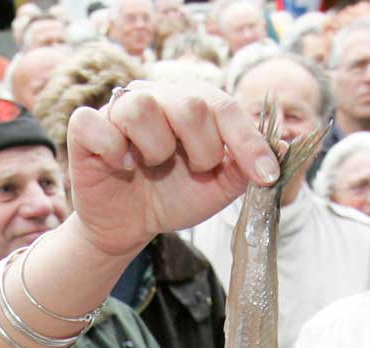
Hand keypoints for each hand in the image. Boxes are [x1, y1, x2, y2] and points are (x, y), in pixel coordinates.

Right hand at [65, 82, 281, 258]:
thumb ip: (246, 166)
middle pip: (189, 104)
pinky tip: (121, 166)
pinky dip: (112, 149)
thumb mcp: (217, 187)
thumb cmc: (171, 197)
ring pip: (142, 108)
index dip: (248, 142)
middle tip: (195, 169)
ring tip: (154, 166)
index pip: (226, 108)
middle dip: (202, 149)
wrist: (129, 227)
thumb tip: (283, 146)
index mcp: (191, 104)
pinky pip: (96, 124)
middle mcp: (157, 97)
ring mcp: (119, 109)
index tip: (265, 175)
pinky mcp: (86, 129)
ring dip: (156, 149)